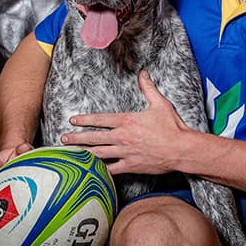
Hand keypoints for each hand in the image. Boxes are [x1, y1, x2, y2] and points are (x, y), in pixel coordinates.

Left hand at [59, 69, 191, 175]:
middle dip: (77, 138)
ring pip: (99, 154)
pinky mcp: (131, 166)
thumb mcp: (160, 103)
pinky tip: (89, 172)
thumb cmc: (172, 127)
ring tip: (70, 154)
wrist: (182, 150)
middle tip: (63, 138)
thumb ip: (148, 88)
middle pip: (94, 138)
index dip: (84, 120)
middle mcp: (123, 137)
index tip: (73, 120)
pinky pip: (111, 170)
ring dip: (83, 154)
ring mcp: (125, 153)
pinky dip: (100, 171)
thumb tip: (143, 73)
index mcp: (127, 121)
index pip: (100, 119)